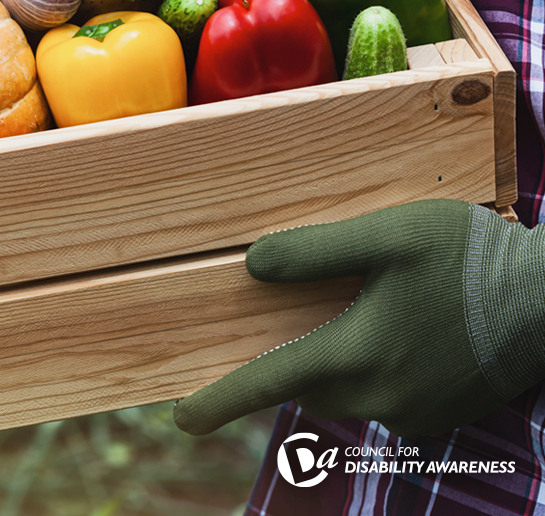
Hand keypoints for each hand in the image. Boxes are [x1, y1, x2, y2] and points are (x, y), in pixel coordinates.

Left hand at [173, 199, 544, 437]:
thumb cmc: (470, 259)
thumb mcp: (389, 236)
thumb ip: (316, 252)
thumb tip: (252, 266)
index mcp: (361, 353)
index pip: (271, 382)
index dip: (222, 400)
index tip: (183, 418)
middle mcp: (382, 396)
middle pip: (307, 386)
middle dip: (292, 362)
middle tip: (310, 318)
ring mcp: (414, 413)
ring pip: (344, 392)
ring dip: (336, 361)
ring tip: (367, 313)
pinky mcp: (439, 416)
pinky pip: (381, 399)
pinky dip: (373, 371)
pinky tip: (402, 331)